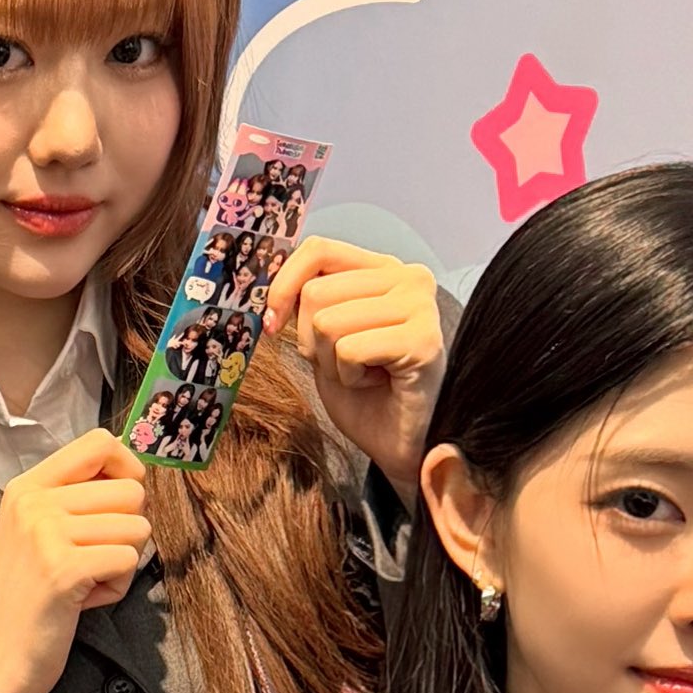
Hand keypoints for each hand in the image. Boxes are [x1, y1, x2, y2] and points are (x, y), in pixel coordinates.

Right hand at [0, 429, 155, 692]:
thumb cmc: (29, 597)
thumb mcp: (38, 532)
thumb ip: (75, 498)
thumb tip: (134, 471)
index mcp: (27, 487)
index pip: (99, 443)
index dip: (128, 469)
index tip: (120, 502)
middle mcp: (33, 502)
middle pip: (131, 490)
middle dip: (126, 530)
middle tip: (91, 559)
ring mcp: (45, 534)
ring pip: (137, 527)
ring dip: (122, 562)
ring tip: (84, 582)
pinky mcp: (63, 569)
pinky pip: (129, 561)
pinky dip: (117, 587)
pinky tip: (84, 600)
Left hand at [264, 238, 447, 497]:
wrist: (399, 443)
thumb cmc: (364, 392)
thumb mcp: (323, 337)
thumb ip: (306, 301)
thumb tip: (268, 291)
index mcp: (383, 268)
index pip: (319, 250)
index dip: (284, 286)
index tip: (273, 324)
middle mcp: (408, 277)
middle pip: (317, 293)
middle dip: (313, 341)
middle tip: (345, 363)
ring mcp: (420, 305)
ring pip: (328, 322)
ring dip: (332, 362)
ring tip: (363, 373)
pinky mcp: (424, 340)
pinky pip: (349, 349)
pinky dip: (349, 376)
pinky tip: (377, 383)